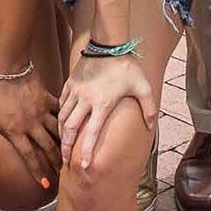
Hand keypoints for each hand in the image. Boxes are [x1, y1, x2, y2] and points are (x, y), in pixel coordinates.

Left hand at [0, 67, 60, 190]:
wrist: (7, 68)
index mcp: (16, 131)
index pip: (29, 157)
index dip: (38, 173)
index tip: (46, 185)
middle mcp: (32, 125)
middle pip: (48, 148)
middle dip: (56, 162)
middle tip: (62, 172)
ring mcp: (41, 112)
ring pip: (57, 132)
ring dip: (64, 144)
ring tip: (69, 153)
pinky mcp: (47, 99)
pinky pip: (59, 111)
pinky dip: (64, 119)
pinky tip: (69, 125)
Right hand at [59, 53, 154, 171]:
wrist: (109, 43)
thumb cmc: (127, 66)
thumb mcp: (143, 87)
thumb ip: (148, 108)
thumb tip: (150, 126)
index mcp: (102, 104)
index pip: (91, 133)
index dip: (86, 152)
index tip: (84, 166)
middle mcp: (86, 100)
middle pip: (70, 129)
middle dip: (65, 147)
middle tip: (64, 161)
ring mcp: (76, 91)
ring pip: (63, 117)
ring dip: (61, 133)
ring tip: (62, 145)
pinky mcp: (70, 83)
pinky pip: (61, 102)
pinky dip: (60, 114)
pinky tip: (61, 122)